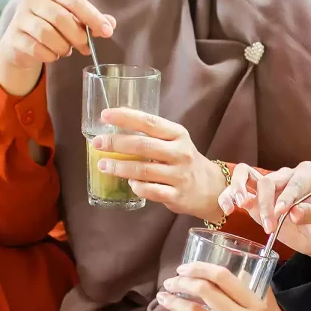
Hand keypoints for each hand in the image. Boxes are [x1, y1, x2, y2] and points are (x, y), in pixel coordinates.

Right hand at [0, 0, 116, 96]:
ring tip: (66, 50)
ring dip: (63, 47)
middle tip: (85, 47)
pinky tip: (53, 55)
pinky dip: (50, 55)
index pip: (75, 1)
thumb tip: (110, 24)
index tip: (107, 32)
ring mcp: (19, 17)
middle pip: (60, 17)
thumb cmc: (53, 28)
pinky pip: (36, 48)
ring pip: (47, 34)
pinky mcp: (13, 37)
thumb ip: (92, 21)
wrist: (22, 43)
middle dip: (77, 36)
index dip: (93, 17)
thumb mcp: (74, 21)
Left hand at [92, 107, 227, 222]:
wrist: (212, 188)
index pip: (149, 122)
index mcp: (178, 135)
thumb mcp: (175, 142)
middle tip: (97, 143)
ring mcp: (179, 175)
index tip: (105, 115)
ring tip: (103, 165)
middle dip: (116, 143)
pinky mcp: (177, 195)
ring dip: (119, 167)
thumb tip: (116, 128)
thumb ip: (152, 136)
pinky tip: (129, 183)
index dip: (126, 117)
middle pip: (143, 145)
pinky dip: (136, 186)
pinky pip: (151, 191)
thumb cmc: (185, 161)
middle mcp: (180, 153)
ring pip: (143, 170)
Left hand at [157, 262, 310, 310]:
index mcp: (257, 307)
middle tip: (170, 282)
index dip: (200, 268)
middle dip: (182, 282)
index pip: (225, 277)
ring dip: (174, 302)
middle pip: (206, 290)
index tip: (185, 267)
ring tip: (163, 298)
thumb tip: (245, 273)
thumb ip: (261, 294)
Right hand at [219, 162, 310, 270]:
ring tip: (240, 204)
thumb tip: (294, 213)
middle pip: (267, 181)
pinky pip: (237, 193)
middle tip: (270, 225)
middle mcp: (286, 176)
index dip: (286, 197)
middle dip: (266, 203)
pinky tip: (228, 209)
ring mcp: (269, 188)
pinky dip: (229, 197)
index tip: (283, 212)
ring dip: (239, 189)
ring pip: (245, 176)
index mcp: (306, 174)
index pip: (293, 182)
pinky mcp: (256, 202)